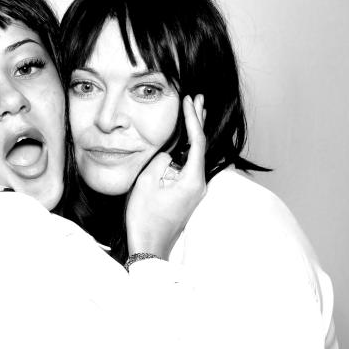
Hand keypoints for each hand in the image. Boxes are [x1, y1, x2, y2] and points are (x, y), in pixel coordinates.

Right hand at [126, 95, 207, 259]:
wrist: (149, 248)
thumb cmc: (146, 218)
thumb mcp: (147, 183)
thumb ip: (161, 161)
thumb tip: (169, 157)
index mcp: (193, 180)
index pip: (197, 142)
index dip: (193, 119)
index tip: (189, 101)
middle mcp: (199, 185)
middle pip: (202, 147)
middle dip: (199, 121)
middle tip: (199, 100)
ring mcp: (195, 192)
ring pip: (196, 157)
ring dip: (192, 135)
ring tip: (193, 113)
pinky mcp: (188, 197)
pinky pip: (189, 168)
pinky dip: (187, 151)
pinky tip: (182, 144)